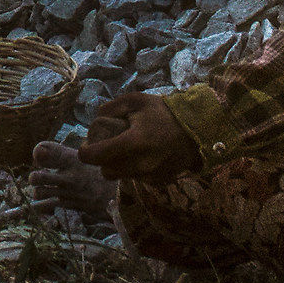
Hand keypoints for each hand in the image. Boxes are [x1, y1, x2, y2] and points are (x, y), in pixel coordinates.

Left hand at [77, 91, 200, 180]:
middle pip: (106, 171)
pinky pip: (137, 179)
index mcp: (133, 142)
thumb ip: (109, 108)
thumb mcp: (134, 100)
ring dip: (118, 165)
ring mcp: (152, 175)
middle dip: (102, 161)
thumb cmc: (164, 112)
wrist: (198, 129)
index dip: (85, 152)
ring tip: (127, 149)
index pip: (95, 156)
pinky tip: (142, 156)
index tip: (86, 145)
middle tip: (106, 147)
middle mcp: (141, 164)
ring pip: (121, 176)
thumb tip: (95, 120)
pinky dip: (134, 169)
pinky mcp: (160, 181)